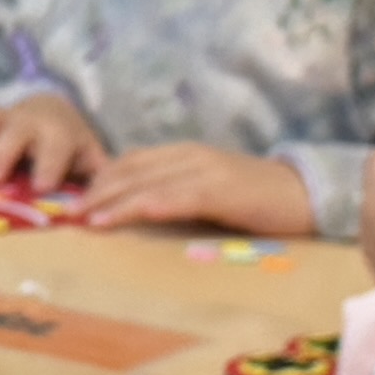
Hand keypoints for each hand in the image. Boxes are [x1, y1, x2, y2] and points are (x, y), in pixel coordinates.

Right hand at [0, 86, 103, 190]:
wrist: (54, 114)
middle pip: (16, 131)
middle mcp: (29, 124)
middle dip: (4, 153)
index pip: (57, 147)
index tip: (41, 186)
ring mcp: (2, 117)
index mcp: (59, 136)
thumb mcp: (89, 163)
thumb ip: (98, 183)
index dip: (50, 164)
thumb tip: (108, 207)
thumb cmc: (69, 149)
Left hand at [83, 140, 313, 234]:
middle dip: (96, 191)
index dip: (99, 180)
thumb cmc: (259, 202)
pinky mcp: (221, 190)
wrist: (308, 195)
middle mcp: (190, 156)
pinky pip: (176, 197)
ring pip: (146, 182)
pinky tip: (124, 216)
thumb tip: (139, 211)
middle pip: (130, 169)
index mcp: (185, 155)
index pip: (131, 162)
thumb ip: (177, 195)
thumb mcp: (210, 194)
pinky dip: (146, 205)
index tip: (73, 200)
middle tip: (67, 213)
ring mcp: (206, 170)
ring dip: (112, 201)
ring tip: (84, 219)